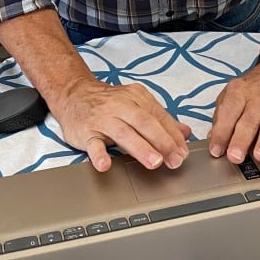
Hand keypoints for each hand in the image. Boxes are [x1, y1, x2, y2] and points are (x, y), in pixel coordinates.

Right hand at [48, 77, 191, 172]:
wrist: (74, 94)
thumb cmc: (109, 103)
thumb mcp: (136, 104)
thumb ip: (160, 119)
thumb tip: (185, 133)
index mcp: (137, 97)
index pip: (159, 117)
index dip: (173, 136)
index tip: (183, 153)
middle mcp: (121, 105)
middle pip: (145, 123)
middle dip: (163, 142)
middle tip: (175, 160)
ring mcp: (102, 118)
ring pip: (124, 133)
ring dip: (141, 148)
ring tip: (154, 163)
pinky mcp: (86, 131)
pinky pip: (93, 144)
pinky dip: (99, 155)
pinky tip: (105, 165)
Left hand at [208, 63, 259, 163]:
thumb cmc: (252, 88)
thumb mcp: (232, 93)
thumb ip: (221, 115)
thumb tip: (213, 139)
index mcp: (239, 92)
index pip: (228, 112)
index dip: (221, 132)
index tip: (216, 151)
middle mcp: (259, 99)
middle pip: (248, 121)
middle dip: (241, 140)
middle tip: (234, 157)